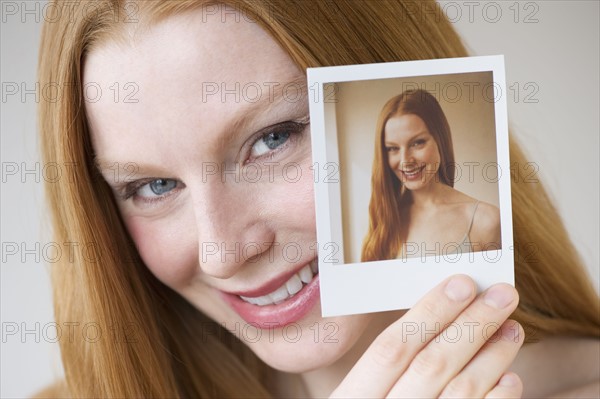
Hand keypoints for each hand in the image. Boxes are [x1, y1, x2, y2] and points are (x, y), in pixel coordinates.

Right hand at [331, 275, 523, 397]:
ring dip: (491, 358)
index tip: (461, 282)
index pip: (392, 348)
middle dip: (471, 324)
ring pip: (459, 394)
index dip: (428, 312)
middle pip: (432, 364)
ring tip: (513, 328)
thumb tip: (430, 318)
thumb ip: (382, 371)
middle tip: (502, 294)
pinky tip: (510, 380)